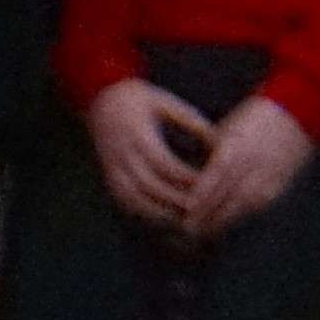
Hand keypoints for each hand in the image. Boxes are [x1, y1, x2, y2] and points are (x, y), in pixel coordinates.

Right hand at [88, 78, 212, 229]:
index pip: (164, 163)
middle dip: (174, 200)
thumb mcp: (166, 102)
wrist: (102, 100)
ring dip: (159, 213)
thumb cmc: (140, 99)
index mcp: (139, 135)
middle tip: (199, 209)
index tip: (206, 184)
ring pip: (135, 199)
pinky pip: (125, 202)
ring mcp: (113, 169)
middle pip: (150, 185)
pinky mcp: (110, 178)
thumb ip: (191, 121)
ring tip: (183, 219)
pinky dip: (144, 213)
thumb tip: (217, 140)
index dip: (184, 177)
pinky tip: (162, 218)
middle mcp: (123, 155)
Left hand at [183, 94, 317, 238]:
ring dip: (219, 223)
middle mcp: (250, 166)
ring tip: (202, 231)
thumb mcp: (229, 128)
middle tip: (186, 229)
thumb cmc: (257, 117)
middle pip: (222, 200)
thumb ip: (211, 153)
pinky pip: (254, 208)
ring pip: (238, 209)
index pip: (210, 183)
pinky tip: (225, 223)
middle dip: (203, 218)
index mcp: (234, 148)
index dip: (195, 202)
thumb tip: (191, 177)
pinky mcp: (277, 187)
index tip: (182, 213)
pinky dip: (237, 218)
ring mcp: (266, 178)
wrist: (300, 110)